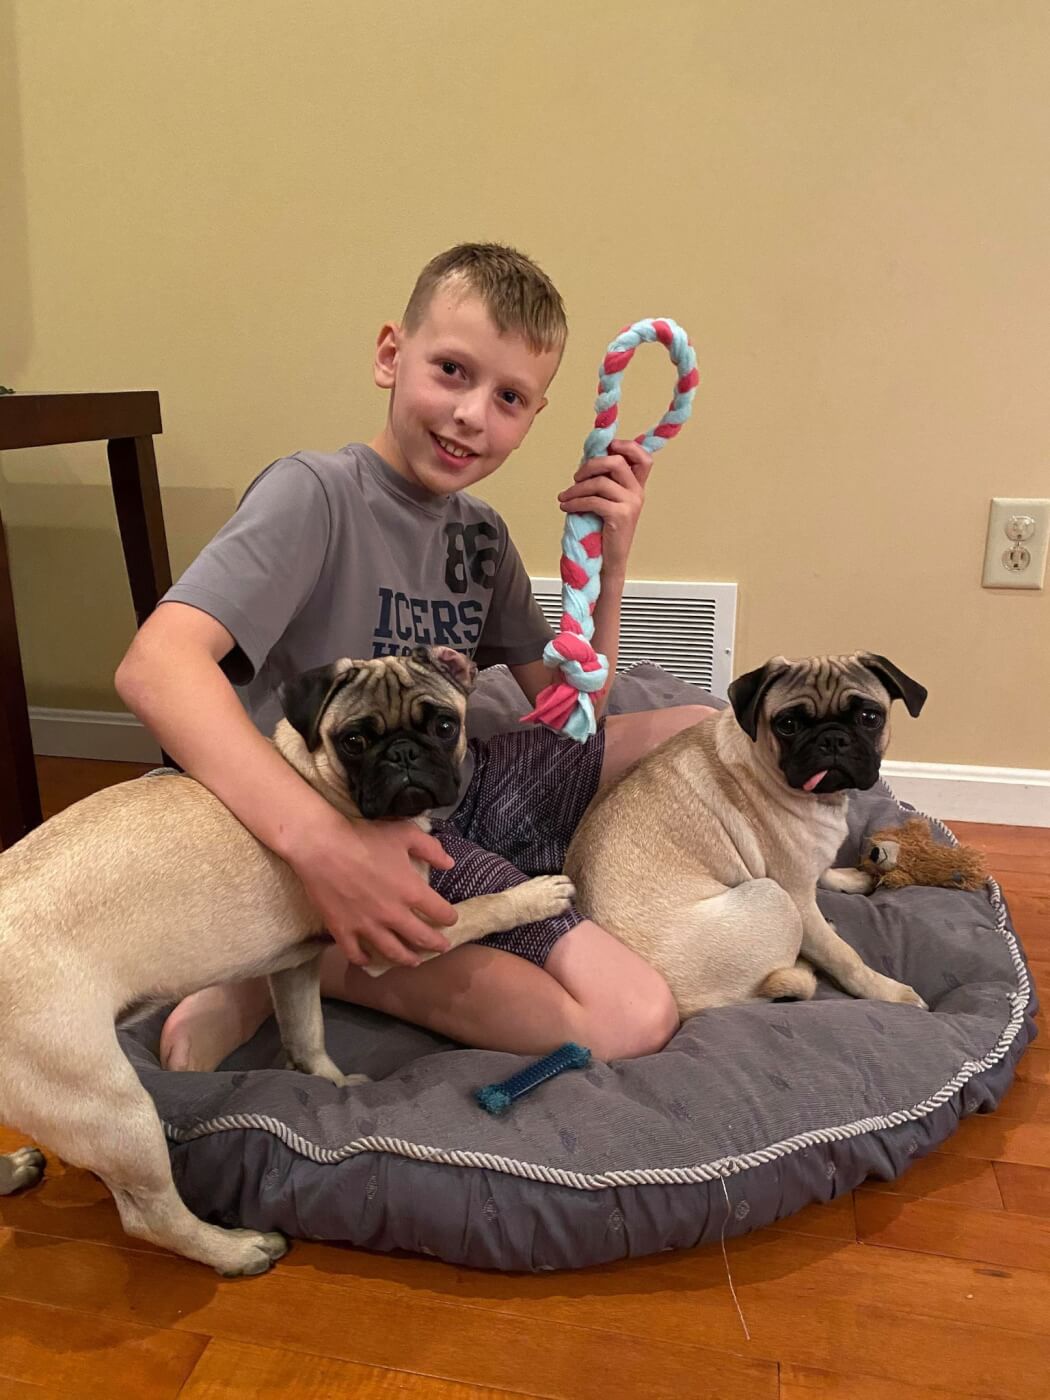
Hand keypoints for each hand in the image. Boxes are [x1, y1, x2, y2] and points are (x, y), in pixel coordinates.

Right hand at [285, 814, 457, 969]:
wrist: (322, 845)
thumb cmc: (365, 837)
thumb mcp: (405, 833)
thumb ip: (431, 849)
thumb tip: (449, 863)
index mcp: (411, 890)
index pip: (440, 911)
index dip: (449, 917)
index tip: (451, 919)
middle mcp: (392, 914)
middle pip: (421, 937)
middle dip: (435, 944)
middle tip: (442, 948)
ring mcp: (367, 925)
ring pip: (392, 951)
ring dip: (407, 958)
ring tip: (415, 961)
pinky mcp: (342, 929)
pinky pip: (355, 953)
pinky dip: (364, 959)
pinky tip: (368, 960)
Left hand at [557, 439, 652, 573]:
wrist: (609, 562)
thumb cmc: (603, 531)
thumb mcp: (608, 502)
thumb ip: (605, 482)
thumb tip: (586, 462)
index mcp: (637, 486)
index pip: (644, 457)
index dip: (627, 446)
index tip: (606, 448)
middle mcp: (638, 493)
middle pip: (616, 461)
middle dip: (591, 465)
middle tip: (576, 477)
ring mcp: (631, 504)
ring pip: (600, 482)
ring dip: (576, 488)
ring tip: (564, 497)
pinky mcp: (620, 516)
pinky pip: (593, 500)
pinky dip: (575, 502)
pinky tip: (566, 507)